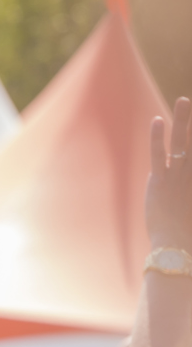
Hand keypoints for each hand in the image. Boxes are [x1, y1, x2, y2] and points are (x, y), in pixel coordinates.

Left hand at [146, 97, 191, 251]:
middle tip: (190, 102)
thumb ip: (184, 194)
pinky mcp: (160, 182)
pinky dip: (158, 137)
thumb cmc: (187, 234)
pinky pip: (159, 154)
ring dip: (183, 120)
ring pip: (182, 142)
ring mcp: (178, 177)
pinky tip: (157, 120)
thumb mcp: (187, 209)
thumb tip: (175, 189)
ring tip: (183, 100)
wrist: (178, 246)